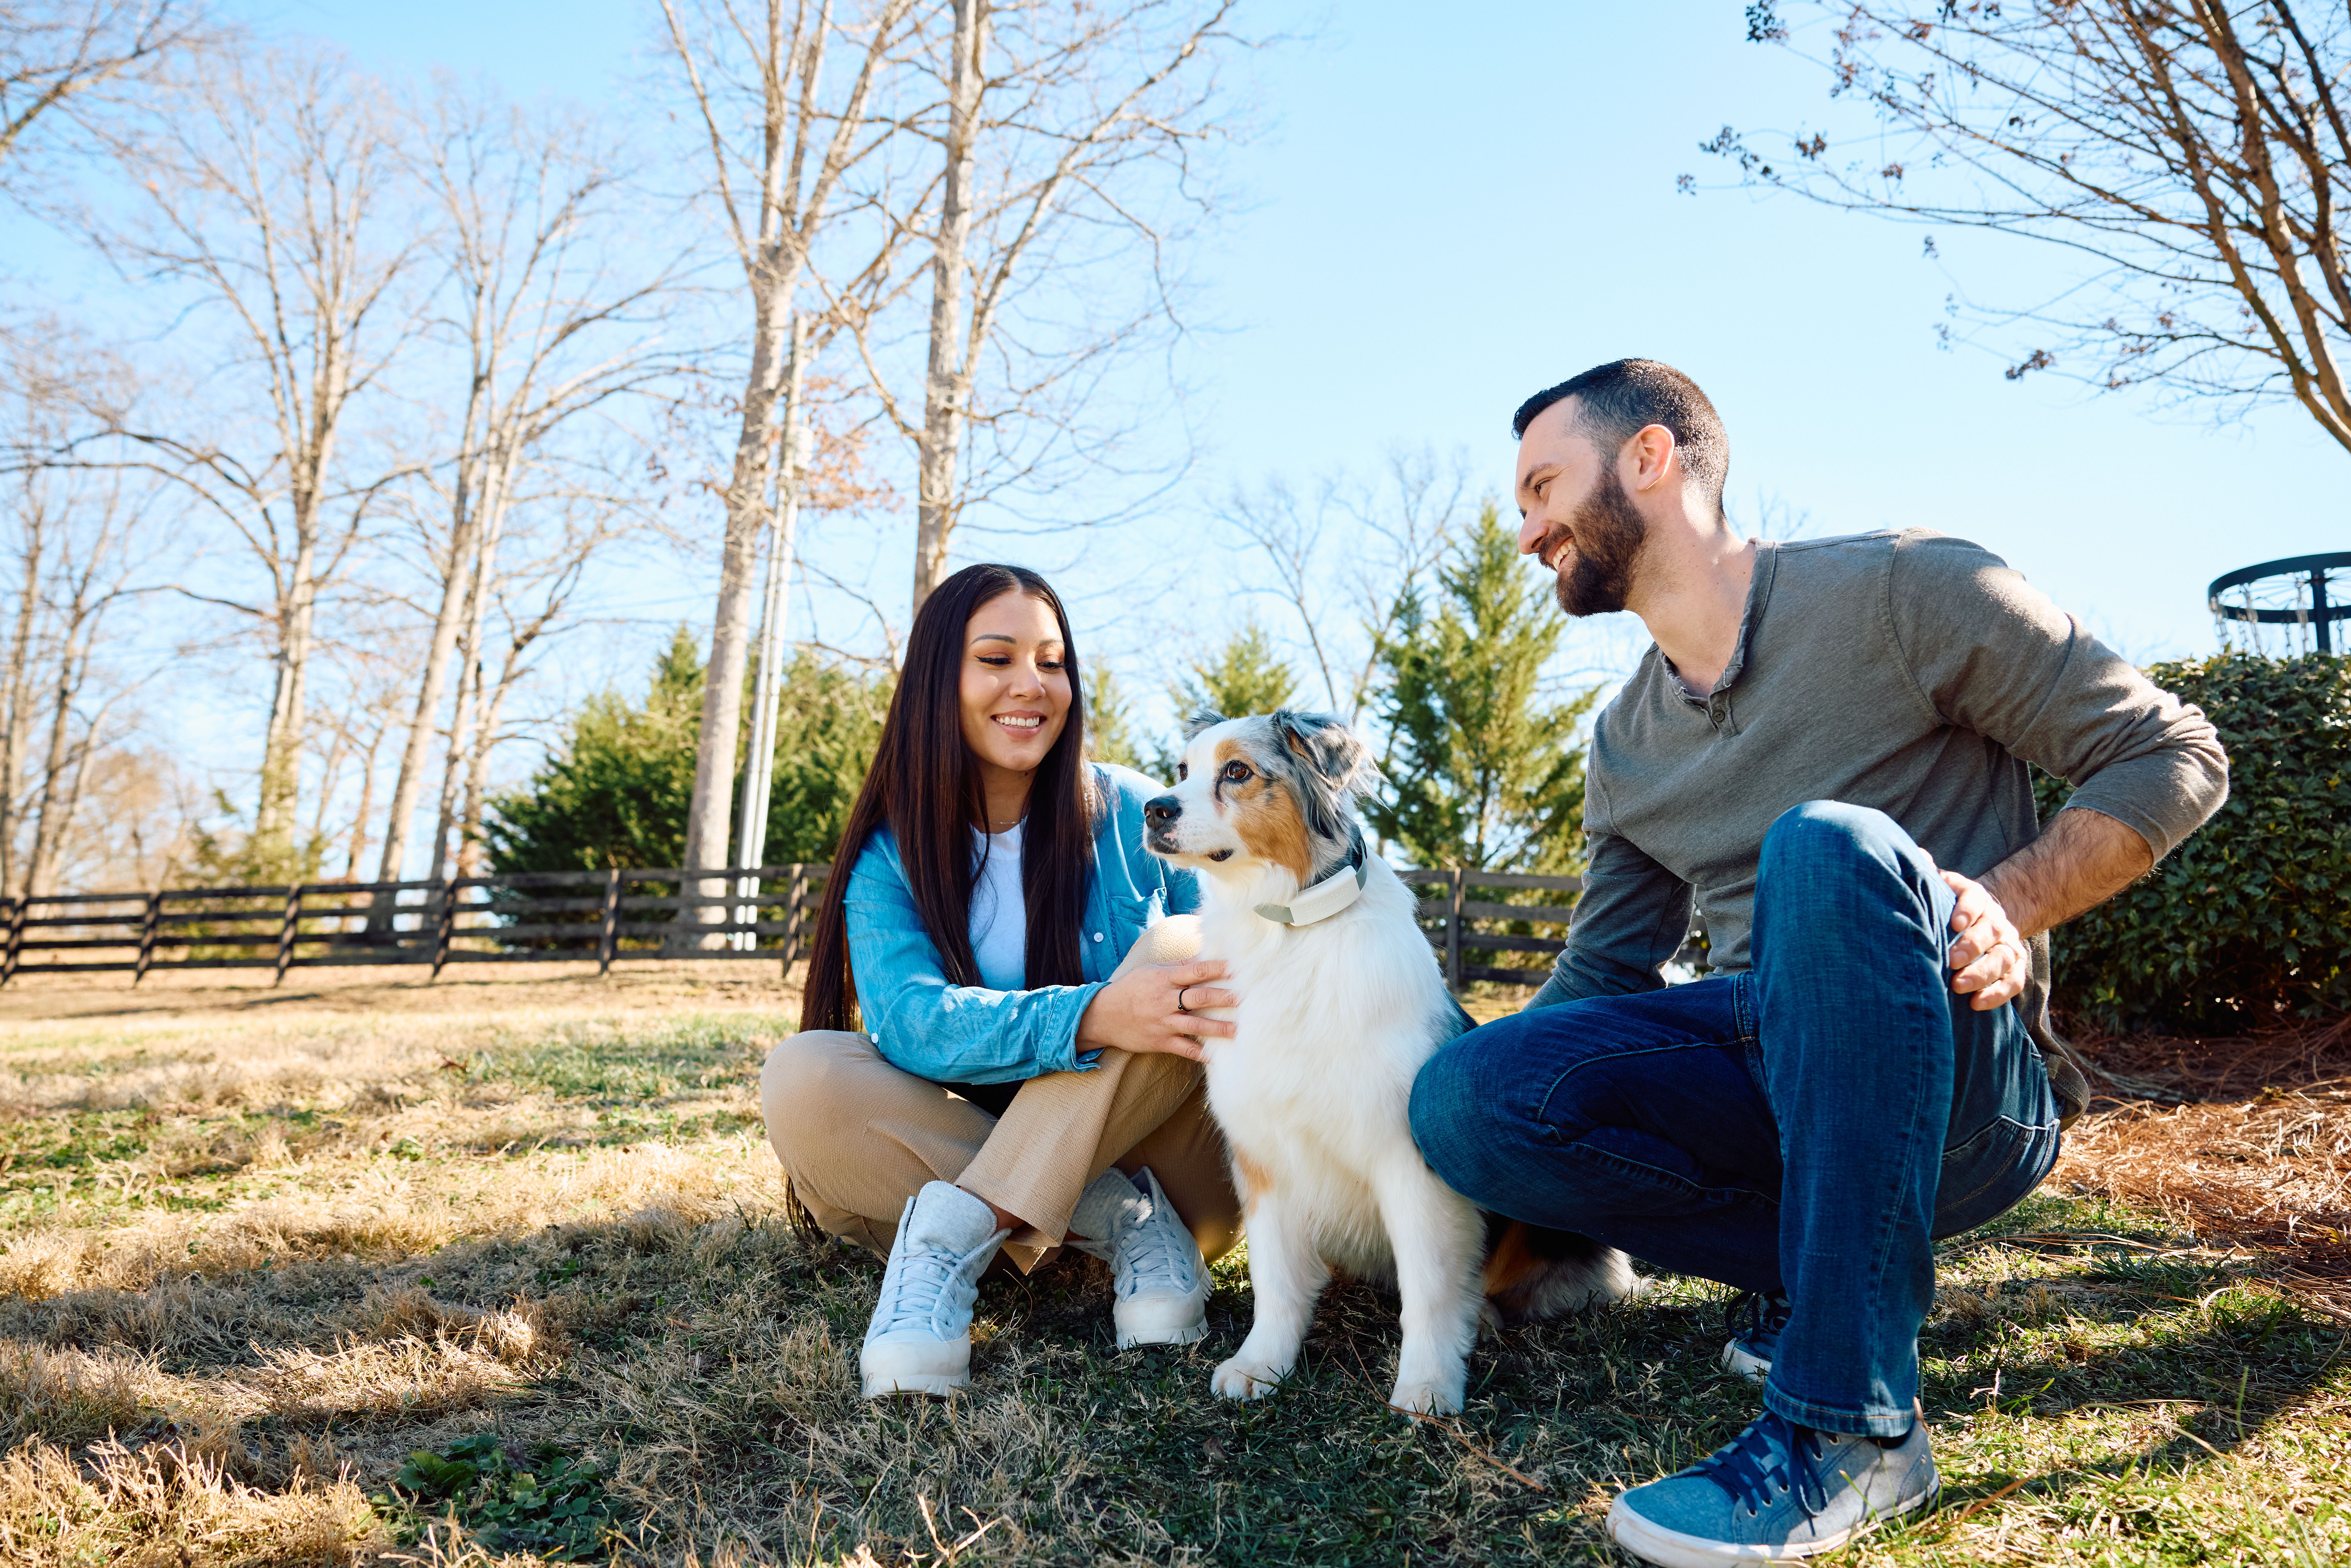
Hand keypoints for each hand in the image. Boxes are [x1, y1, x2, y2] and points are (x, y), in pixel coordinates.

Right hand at [1076, 959, 1237, 1060]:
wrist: (1103, 1015)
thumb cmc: (1130, 989)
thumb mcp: (1150, 971)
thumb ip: (1177, 966)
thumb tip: (1203, 956)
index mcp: (1164, 979)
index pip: (1196, 970)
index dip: (1217, 968)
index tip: (1238, 967)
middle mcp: (1165, 1000)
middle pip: (1200, 997)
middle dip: (1224, 997)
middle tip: (1247, 998)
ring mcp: (1163, 1022)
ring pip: (1196, 1025)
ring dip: (1219, 1028)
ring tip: (1239, 1030)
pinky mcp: (1160, 1041)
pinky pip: (1184, 1049)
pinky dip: (1200, 1054)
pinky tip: (1217, 1057)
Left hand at [1937, 867, 2028, 1011]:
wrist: (1977, 921)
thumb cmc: (1946, 907)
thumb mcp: (1937, 888)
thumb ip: (1927, 873)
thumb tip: (1919, 856)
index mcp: (1975, 896)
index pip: (1974, 897)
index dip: (1967, 909)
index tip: (1954, 923)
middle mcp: (1996, 919)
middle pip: (1991, 932)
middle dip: (1972, 946)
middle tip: (1951, 961)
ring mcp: (2008, 944)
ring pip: (2004, 958)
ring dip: (1983, 974)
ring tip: (1959, 986)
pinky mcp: (2014, 966)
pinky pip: (2014, 981)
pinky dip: (1998, 994)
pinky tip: (1977, 1004)